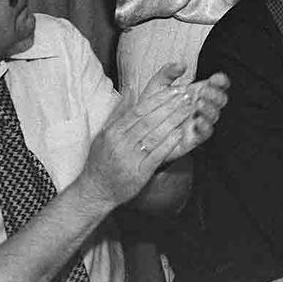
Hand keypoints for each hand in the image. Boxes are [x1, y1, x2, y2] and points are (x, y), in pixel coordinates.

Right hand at [77, 66, 202, 207]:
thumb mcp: (103, 135)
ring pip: (155, 136)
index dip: (158, 99)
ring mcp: (130, 159)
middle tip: (187, 96)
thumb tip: (130, 91)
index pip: (139, 111)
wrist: (95, 191)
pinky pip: (157, 155)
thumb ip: (118, 114)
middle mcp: (121, 144)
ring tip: (188, 110)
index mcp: (113, 132)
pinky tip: (180, 133)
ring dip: (173, 121)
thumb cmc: (101, 161)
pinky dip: (169, 143)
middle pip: (149, 121)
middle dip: (170, 106)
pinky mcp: (140, 173)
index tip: (173, 90)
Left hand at [135, 64, 230, 158]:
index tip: (216, 78)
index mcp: (197, 92)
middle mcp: (201, 107)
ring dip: (210, 109)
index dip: (220, 81)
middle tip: (206, 91)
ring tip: (199, 103)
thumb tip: (181, 65)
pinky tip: (199, 121)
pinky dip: (205, 126)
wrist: (139, 131)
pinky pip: (205, 133)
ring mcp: (198, 122)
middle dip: (216, 94)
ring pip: (214, 115)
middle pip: (219, 100)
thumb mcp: (157, 85)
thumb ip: (168, 72)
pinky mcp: (193, 137)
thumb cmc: (149, 107)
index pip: (216, 85)